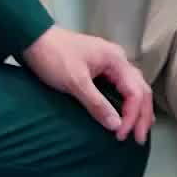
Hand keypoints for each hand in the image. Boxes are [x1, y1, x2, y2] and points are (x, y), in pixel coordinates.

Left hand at [23, 24, 153, 143]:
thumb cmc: (53, 56)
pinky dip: (128, 101)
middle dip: (142, 115)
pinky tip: (126, 113)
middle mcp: (118, 59)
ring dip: (138, 109)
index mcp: (116, 60)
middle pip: (141, 89)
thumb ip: (97, 104)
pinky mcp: (101, 67)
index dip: (132, 116)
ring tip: (138, 129)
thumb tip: (116, 125)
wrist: (33, 38)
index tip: (121, 134)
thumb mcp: (75, 82)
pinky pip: (122, 86)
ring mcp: (110, 62)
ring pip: (134, 87)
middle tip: (138, 138)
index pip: (135, 92)